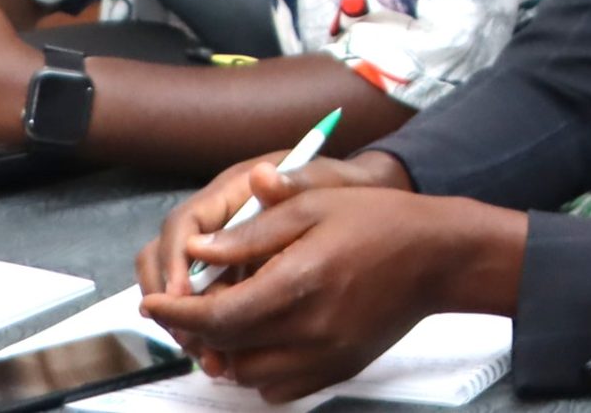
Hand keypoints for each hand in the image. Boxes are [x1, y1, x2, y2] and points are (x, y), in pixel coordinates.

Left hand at [141, 172, 523, 401]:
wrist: (438, 257)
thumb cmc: (378, 221)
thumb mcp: (314, 204)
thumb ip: (253, 231)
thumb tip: (199, 249)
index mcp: (299, 282)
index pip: (218, 316)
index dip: (177, 314)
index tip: (152, 304)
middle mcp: (310, 330)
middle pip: (227, 349)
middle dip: (199, 330)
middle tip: (192, 303)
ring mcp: (325, 357)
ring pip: (248, 374)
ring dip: (228, 350)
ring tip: (232, 316)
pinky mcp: (337, 372)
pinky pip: (278, 387)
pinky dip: (260, 369)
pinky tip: (267, 336)